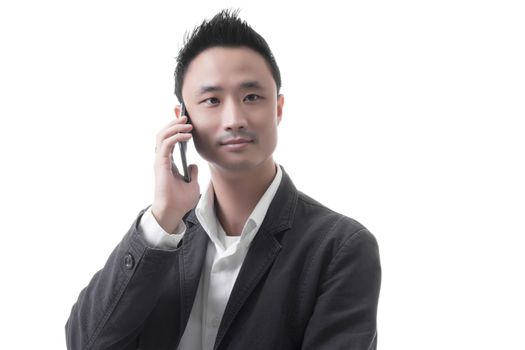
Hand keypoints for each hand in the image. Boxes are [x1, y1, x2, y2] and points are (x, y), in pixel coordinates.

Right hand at [151, 108, 199, 233]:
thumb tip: (194, 165)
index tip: (184, 119)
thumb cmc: (180, 201)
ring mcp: (160, 161)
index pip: (168, 139)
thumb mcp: (192, 184)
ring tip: (187, 123)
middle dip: (173, 122)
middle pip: (163, 134)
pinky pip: (166, 144)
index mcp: (168, 162)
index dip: (174, 127)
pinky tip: (187, 136)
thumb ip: (193, 173)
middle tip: (186, 117)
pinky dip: (176, 137)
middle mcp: (162, 159)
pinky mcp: (161, 163)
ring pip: (162, 136)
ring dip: (174, 127)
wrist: (174, 211)